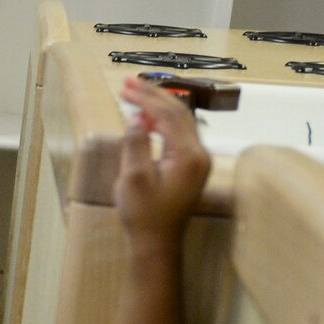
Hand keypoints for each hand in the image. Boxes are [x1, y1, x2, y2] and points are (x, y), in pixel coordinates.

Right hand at [114, 75, 211, 253]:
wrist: (158, 242)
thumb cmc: (144, 213)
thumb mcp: (133, 177)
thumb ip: (136, 143)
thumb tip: (137, 118)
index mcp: (187, 155)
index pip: (168, 115)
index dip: (146, 98)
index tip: (124, 87)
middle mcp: (198, 154)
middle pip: (179, 113)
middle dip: (153, 95)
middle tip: (128, 81)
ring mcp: (197, 161)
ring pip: (181, 121)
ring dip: (158, 106)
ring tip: (134, 94)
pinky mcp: (191, 167)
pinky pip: (179, 134)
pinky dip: (162, 121)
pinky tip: (146, 120)